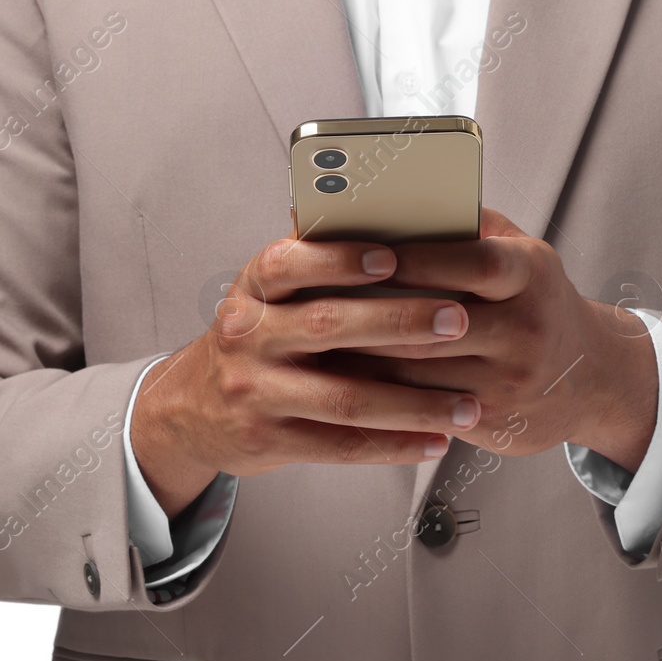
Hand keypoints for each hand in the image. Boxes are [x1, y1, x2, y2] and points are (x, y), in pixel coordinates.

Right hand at [130, 234, 483, 516]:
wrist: (194, 409)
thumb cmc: (260, 337)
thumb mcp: (270, 295)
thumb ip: (317, 264)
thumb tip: (385, 214)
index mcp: (253, 288)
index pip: (290, 263)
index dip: (340, 258)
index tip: (395, 256)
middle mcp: (247, 336)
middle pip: (328, 326)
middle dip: (401, 322)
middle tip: (461, 320)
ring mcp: (254, 391)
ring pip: (345, 399)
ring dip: (414, 404)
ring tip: (467, 404)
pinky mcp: (267, 441)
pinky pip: (341, 446)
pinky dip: (394, 445)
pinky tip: (436, 441)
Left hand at [329, 208, 658, 471]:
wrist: (592, 377)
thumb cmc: (536, 298)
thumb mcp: (520, 252)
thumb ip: (466, 227)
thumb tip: (387, 202)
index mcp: (532, 274)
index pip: (475, 262)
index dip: (420, 259)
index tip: (369, 252)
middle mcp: (528, 328)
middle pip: (438, 323)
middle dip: (375, 314)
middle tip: (321, 302)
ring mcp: (512, 380)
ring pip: (423, 371)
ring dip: (366, 358)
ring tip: (320, 342)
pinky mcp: (495, 421)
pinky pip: (424, 407)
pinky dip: (382, 392)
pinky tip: (347, 378)